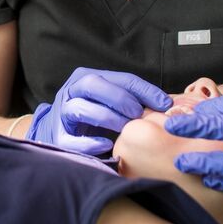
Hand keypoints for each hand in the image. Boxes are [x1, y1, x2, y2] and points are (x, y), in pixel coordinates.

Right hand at [27, 67, 170, 155]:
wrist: (56, 131)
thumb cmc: (92, 115)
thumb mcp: (109, 101)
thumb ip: (131, 99)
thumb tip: (166, 106)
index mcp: (87, 77)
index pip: (119, 78)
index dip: (144, 90)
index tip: (165, 103)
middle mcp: (72, 91)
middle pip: (93, 85)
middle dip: (120, 98)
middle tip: (139, 114)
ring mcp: (62, 113)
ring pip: (80, 108)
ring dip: (106, 117)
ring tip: (124, 129)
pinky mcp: (57, 136)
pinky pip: (71, 139)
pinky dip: (89, 143)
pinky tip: (106, 145)